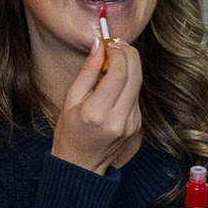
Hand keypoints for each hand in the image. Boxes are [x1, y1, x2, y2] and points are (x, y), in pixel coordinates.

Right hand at [49, 34, 142, 174]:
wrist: (81, 165)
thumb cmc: (70, 133)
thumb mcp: (70, 100)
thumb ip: (87, 71)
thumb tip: (98, 44)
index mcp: (97, 112)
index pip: (119, 73)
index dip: (117, 52)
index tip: (110, 41)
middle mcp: (118, 119)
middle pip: (135, 76)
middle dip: (129, 54)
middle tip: (117, 43)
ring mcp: (131, 124)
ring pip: (138, 84)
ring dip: (129, 67)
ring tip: (114, 59)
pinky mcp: (137, 125)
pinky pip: (136, 96)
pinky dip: (128, 83)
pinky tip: (116, 82)